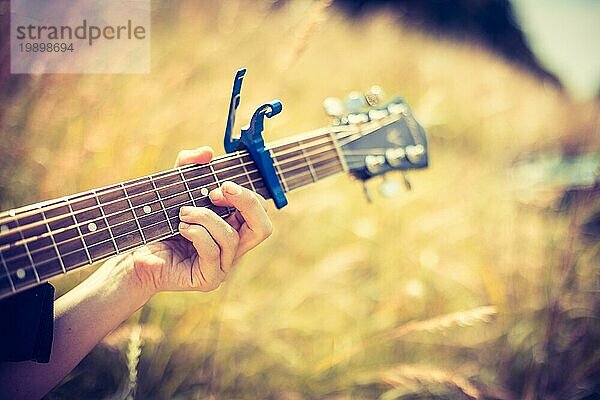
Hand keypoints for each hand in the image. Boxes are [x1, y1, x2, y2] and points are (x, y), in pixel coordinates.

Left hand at [130, 147, 271, 294]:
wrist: (135, 254)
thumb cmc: (158, 223)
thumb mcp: (175, 187)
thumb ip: (188, 166)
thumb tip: (207, 153)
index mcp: (234, 228)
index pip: (260, 213)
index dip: (246, 196)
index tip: (220, 186)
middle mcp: (233, 249)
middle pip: (263, 228)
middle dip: (245, 203)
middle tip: (216, 192)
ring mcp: (222, 266)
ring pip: (231, 238)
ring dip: (206, 218)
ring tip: (182, 213)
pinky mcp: (208, 279)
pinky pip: (213, 252)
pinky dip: (197, 234)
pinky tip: (181, 228)